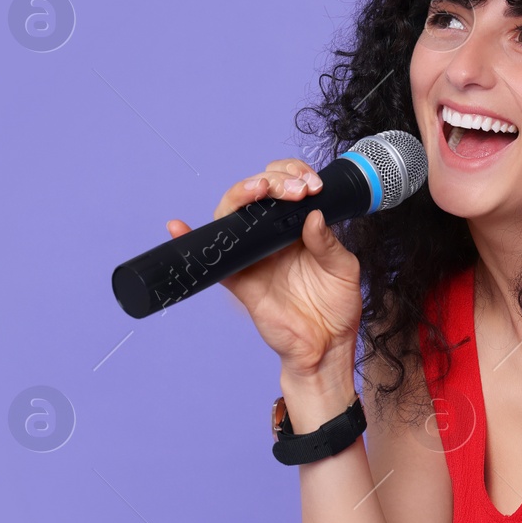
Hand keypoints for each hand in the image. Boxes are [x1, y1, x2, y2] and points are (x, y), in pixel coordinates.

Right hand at [167, 158, 362, 381]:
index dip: (292, 175)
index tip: (310, 184)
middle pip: (256, 192)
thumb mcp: (343, 269)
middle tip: (295, 189)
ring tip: (259, 189)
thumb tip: (311, 215)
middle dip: (273, 179)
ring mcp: (253, 255)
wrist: (326, 347)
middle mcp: (271, 236)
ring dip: (240, 194)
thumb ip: (327, 242)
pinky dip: (189, 240)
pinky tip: (178, 226)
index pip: (284, 186)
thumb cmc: (337, 307)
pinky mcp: (238, 279)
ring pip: (232, 215)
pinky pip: (212, 259)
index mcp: (296, 228)